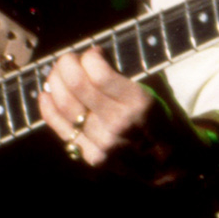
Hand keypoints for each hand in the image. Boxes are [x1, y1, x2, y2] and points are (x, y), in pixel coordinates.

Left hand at [37, 47, 196, 178]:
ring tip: (57, 73)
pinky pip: (62, 129)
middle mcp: (119, 123)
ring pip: (65, 106)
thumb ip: (126, 75)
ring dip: (55, 83)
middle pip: (77, 86)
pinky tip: (45, 94)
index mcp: (139, 103)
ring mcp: (103, 143)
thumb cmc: (164, 121)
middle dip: (67, 64)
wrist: (172, 163)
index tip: (93, 53)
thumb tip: (94, 56)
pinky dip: (49, 109)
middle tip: (69, 59)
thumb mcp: (156, 91)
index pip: (99, 73)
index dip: (90, 57)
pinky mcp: (92, 157)